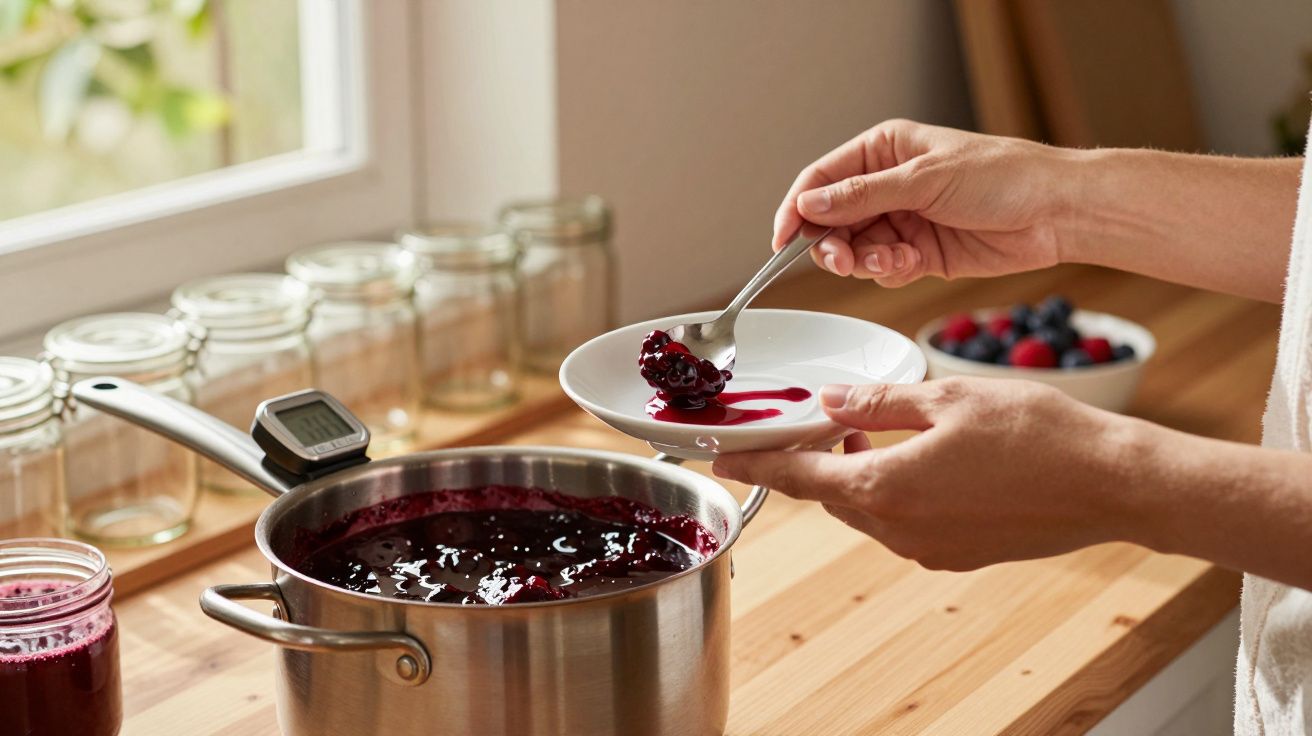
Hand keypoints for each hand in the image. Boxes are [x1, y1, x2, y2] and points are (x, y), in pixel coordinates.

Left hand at [712, 378, 1139, 570]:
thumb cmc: (1036, 435)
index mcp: (884, 489)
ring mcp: (928, 550)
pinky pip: (902, 523)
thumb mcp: (945, 398)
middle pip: (828, 495)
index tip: (725, 460)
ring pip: (865, 510)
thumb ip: (877, 402)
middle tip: (814, 424)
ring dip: (854, 476)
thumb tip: (830, 401)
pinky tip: (916, 459)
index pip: (795, 479)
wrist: (1111, 485)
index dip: (755, 466)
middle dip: (813, 461)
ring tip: (867, 434)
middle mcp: (898, 530)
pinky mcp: (956, 556)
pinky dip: (891, 492)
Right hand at [773, 119, 1074, 287]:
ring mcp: (902, 220)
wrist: (1055, 213)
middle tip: (842, 259)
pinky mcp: (918, 253)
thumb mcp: (924, 179)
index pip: (822, 179)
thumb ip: (862, 195)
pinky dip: (889, 271)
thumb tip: (809, 203)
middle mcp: (887, 185)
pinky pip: (883, 269)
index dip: (797, 208)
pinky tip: (911, 263)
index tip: (782, 240)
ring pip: (855, 250)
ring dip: (865, 261)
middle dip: (832, 243)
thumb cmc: (1003, 176)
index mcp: (883, 151)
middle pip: (831, 221)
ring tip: (892, 260)